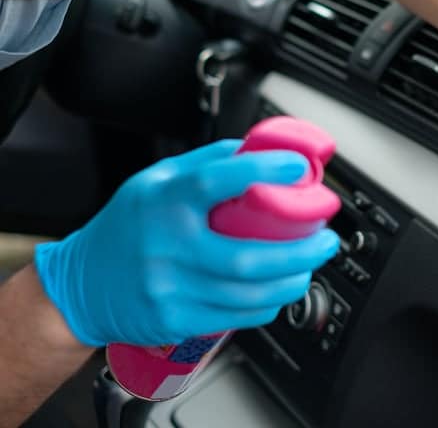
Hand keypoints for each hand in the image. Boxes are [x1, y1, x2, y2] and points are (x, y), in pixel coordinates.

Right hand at [33, 140, 339, 346]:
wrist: (81, 285)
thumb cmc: (126, 226)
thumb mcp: (155, 180)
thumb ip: (207, 163)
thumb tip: (260, 148)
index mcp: (162, 200)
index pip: (215, 180)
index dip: (262, 171)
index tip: (297, 168)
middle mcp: (165, 245)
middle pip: (246, 256)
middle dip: (300, 251)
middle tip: (326, 240)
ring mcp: (169, 287)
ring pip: (247, 292)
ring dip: (292, 281)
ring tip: (309, 266)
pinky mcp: (174, 319)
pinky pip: (236, 316)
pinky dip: (267, 304)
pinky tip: (280, 290)